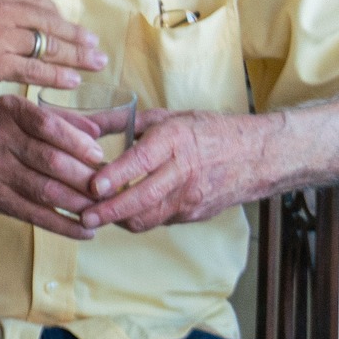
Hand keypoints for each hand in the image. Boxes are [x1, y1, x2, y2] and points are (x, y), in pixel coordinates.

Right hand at [0, 0, 103, 91]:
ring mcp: (1, 38)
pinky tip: (73, 81)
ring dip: (76, 55)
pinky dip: (56, 76)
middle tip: (95, 44)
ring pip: (48, 46)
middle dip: (75, 34)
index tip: (63, 21)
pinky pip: (35, 70)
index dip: (52, 11)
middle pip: (49, 22)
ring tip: (96, 63)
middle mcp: (2, 10)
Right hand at [0, 95, 106, 238]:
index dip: (78, 142)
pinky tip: (85, 230)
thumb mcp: (7, 110)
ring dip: (80, 203)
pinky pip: (35, 215)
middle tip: (110, 186)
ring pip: (47, 191)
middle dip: (86, 177)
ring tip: (104, 208)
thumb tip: (97, 132)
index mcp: (6, 112)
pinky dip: (64, 226)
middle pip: (52, 161)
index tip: (100, 154)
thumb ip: (52, 118)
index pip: (48, 125)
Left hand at [79, 109, 268, 232]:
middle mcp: (183, 171)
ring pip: (149, 217)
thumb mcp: (165, 117)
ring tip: (93, 218)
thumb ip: (121, 121)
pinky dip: (136, 219)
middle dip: (111, 211)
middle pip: (143, 198)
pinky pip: (159, 221)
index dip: (116, 175)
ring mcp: (190, 197)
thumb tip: (83, 125)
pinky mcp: (193, 214)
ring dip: (119, 220)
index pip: (142, 161)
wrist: (254, 156)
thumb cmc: (205, 131)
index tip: (93, 186)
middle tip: (85, 216)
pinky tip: (118, 214)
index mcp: (175, 140)